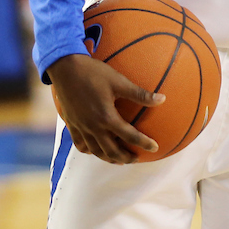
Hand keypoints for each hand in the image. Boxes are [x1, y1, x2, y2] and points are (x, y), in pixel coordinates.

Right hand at [48, 54, 163, 163]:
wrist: (65, 68)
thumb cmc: (94, 72)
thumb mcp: (119, 81)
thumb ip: (140, 94)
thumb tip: (163, 99)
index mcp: (106, 117)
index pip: (129, 136)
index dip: (144, 143)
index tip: (155, 148)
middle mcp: (93, 126)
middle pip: (111, 151)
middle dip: (125, 158)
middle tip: (136, 158)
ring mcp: (80, 127)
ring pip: (95, 151)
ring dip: (108, 158)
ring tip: (119, 160)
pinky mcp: (71, 124)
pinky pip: (80, 145)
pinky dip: (90, 150)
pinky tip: (96, 149)